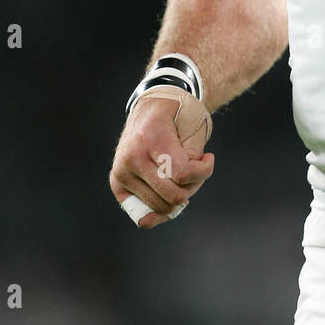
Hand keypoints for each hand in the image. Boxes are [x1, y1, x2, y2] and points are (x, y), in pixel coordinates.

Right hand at [109, 89, 214, 228]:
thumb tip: (181, 193)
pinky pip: (144, 215)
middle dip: (193, 185)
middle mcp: (131, 157)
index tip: (208, 157)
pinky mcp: (117, 184)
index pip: (182, 174)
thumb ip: (193, 156)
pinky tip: (170, 192)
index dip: (204, 171)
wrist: (149, 108)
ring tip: (182, 176)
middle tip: (196, 169)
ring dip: (180, 196)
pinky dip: (163, 210)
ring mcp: (121, 173)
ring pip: (162, 207)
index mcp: (151, 137)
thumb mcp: (194, 124)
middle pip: (173, 195)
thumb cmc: (177, 115)